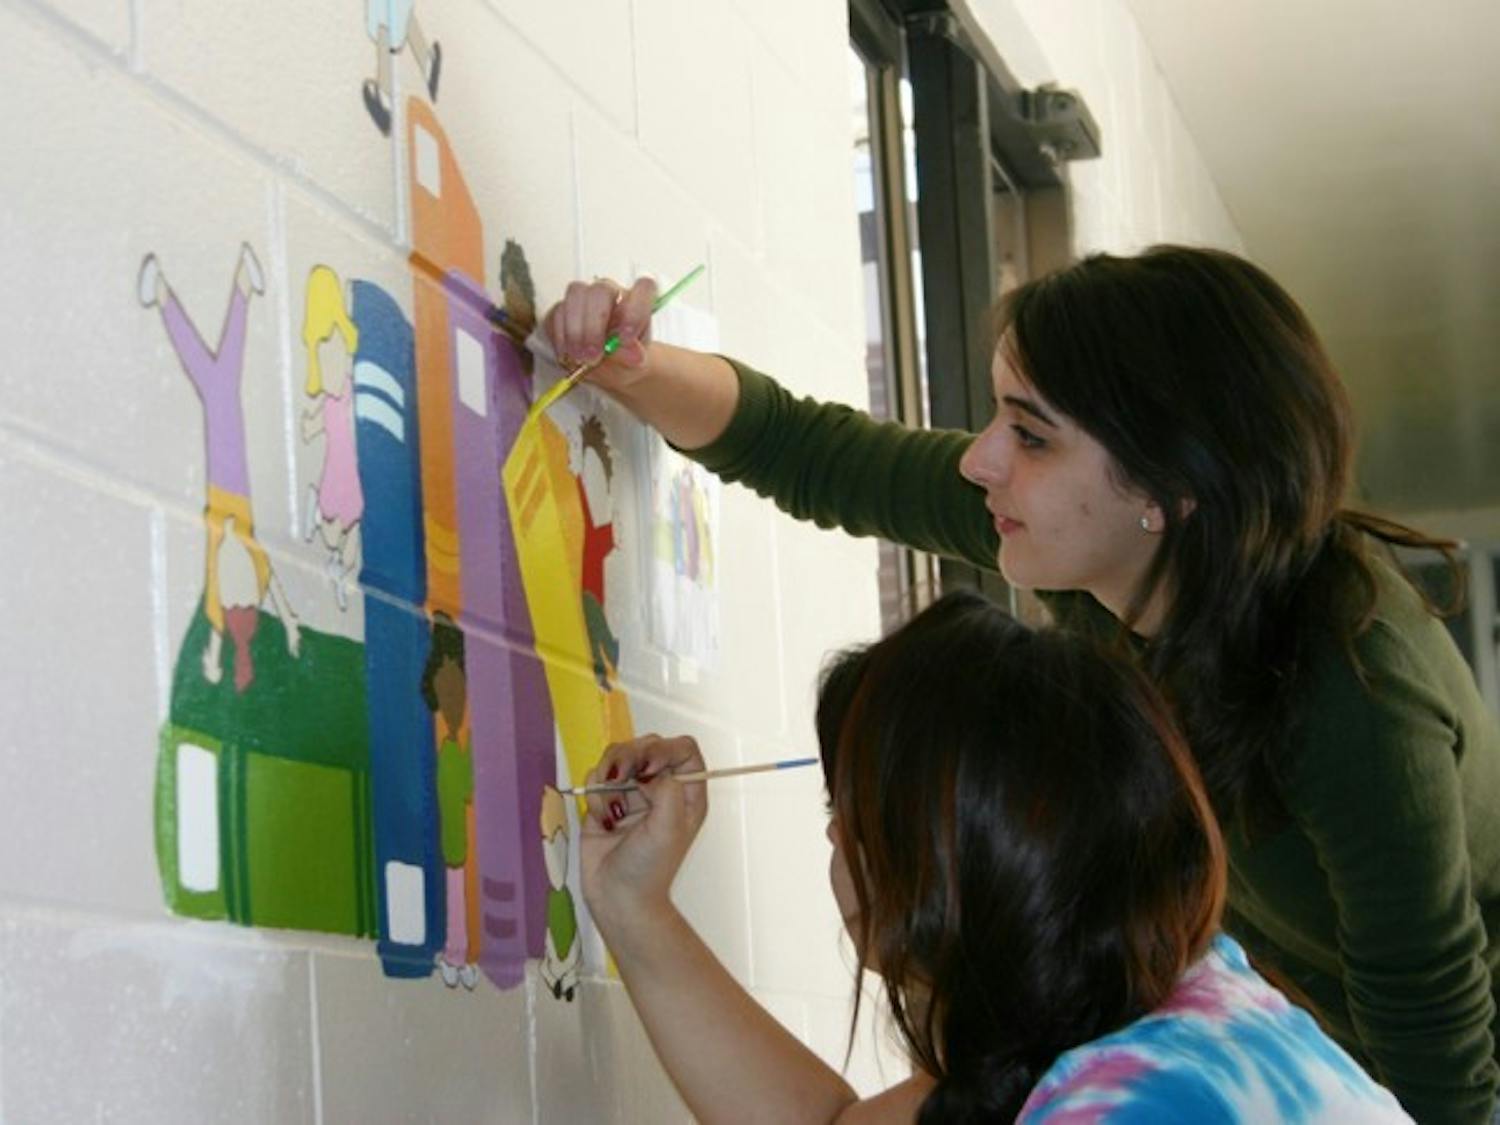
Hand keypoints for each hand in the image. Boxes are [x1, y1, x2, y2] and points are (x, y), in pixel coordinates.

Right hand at [542, 277, 657, 392]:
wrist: (611, 366)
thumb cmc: (626, 357)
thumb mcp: (635, 362)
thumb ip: (633, 355)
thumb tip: (633, 354)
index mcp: (636, 300)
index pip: (644, 287)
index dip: (636, 310)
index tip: (626, 338)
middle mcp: (611, 292)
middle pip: (601, 291)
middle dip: (594, 326)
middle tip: (593, 356)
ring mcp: (585, 297)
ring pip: (575, 296)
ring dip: (575, 331)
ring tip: (580, 358)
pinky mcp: (562, 309)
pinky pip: (556, 313)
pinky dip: (561, 337)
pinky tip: (568, 355)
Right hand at [579, 735, 706, 932]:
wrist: (616, 898)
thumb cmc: (649, 869)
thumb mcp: (670, 827)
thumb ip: (667, 789)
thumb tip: (648, 769)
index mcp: (685, 792)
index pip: (683, 749)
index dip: (665, 748)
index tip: (648, 767)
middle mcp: (659, 787)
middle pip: (646, 744)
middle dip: (630, 756)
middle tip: (620, 778)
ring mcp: (631, 792)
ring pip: (618, 755)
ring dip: (609, 774)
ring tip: (611, 805)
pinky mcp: (605, 799)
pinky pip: (596, 777)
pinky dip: (595, 794)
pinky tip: (603, 819)